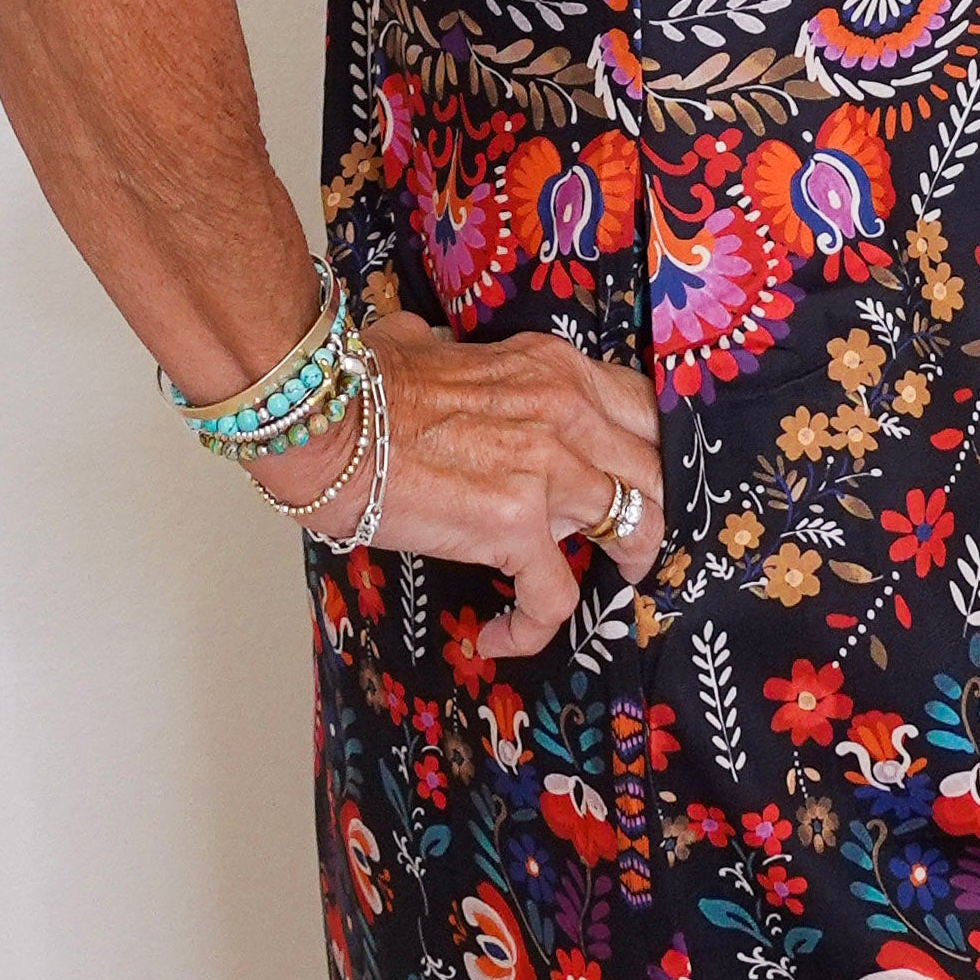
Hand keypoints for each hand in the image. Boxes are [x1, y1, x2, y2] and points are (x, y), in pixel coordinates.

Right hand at [256, 307, 665, 661]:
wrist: (323, 422)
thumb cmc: (357, 382)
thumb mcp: (423, 343)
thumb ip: (443, 347)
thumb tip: (422, 342)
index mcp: (552, 367)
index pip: (641, 408)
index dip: (650, 454)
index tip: (636, 482)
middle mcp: (566, 411)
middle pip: (657, 469)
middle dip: (654, 510)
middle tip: (630, 540)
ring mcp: (549, 469)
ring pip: (637, 527)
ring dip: (622, 563)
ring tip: (598, 583)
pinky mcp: (518, 526)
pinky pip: (556, 597)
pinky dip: (532, 627)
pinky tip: (496, 637)